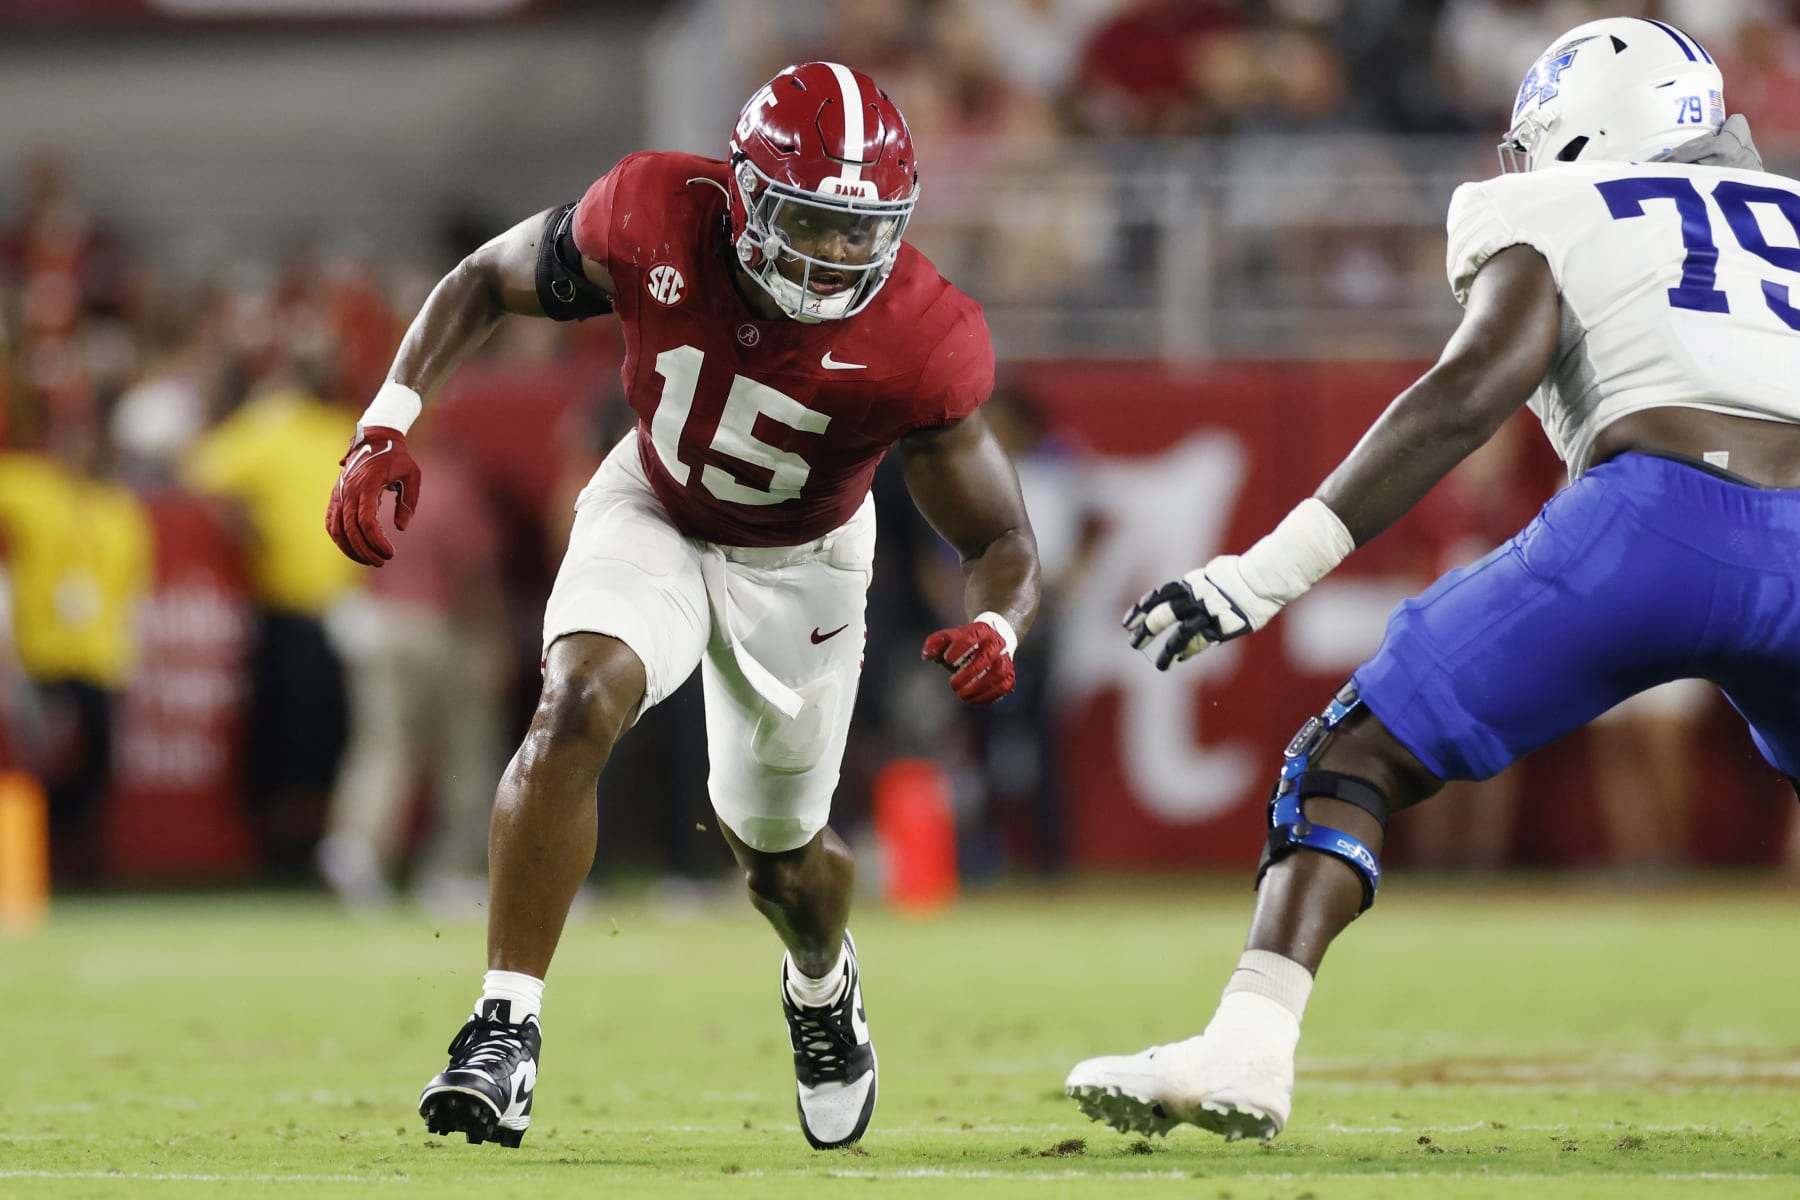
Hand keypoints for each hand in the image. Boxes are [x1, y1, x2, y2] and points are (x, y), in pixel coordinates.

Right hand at [325, 425, 420, 566]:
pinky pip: (331, 521)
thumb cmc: (397, 457)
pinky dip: (338, 538)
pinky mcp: (336, 495)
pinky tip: (352, 549)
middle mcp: (349, 490)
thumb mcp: (412, 475)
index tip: (390, 553)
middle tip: (382, 561)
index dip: (376, 541)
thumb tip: (400, 528)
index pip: (366, 521)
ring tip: (369, 560)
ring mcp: (339, 493)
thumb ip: (408, 502)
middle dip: (365, 550)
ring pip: (337, 529)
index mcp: (367, 485)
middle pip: (351, 530)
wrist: (375, 437)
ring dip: (350, 549)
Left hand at [922, 621, 1014, 704]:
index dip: (960, 648)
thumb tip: (927, 655)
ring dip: (979, 687)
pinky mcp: (1009, 675)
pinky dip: (988, 695)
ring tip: (962, 695)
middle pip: (987, 657)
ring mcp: (1005, 659)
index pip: (972, 636)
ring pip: (998, 673)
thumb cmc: (966, 641)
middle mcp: (997, 642)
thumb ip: (935, 643)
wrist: (991, 642)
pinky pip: (1004, 686)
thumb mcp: (949, 637)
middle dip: (969, 673)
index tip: (948, 660)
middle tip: (953, 684)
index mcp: (981, 630)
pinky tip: (973, 699)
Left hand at [1122, 555, 1280, 669]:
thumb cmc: (1243, 573)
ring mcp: (1207, 612)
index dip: (1141, 609)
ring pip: (1179, 634)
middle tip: (1133, 643)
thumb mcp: (1214, 572)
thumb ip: (1200, 584)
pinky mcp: (1222, 626)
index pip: (1158, 596)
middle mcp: (1195, 597)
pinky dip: (1187, 652)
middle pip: (1161, 615)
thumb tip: (1192, 588)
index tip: (1128, 621)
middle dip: (1145, 630)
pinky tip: (1177, 660)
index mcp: (1191, 583)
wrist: (1264, 578)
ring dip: (1166, 651)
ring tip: (1158, 665)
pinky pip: (1199, 642)